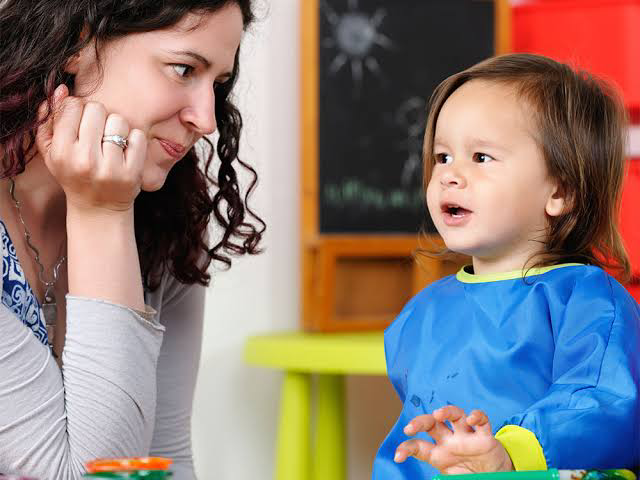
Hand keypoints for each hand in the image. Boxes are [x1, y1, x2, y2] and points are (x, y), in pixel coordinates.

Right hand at [36, 84, 146, 212]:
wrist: (98, 208)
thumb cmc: (73, 174)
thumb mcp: (52, 152)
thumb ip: (50, 120)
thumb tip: (60, 89)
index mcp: (61, 152)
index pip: (73, 106)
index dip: (78, 109)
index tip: (80, 122)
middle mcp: (84, 160)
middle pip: (96, 108)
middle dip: (97, 116)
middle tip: (97, 133)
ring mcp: (110, 168)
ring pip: (118, 120)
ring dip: (116, 127)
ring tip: (111, 142)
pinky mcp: (132, 172)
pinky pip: (137, 136)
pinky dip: (134, 140)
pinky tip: (125, 151)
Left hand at [394, 405, 512, 473]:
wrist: (496, 478)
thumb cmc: (469, 476)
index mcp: (439, 454)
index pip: (418, 446)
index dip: (406, 449)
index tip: (398, 457)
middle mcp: (450, 441)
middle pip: (431, 423)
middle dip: (419, 422)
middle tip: (410, 428)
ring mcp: (467, 437)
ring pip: (455, 415)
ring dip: (446, 411)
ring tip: (438, 414)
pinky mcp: (485, 437)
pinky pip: (482, 421)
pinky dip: (477, 416)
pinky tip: (472, 419)